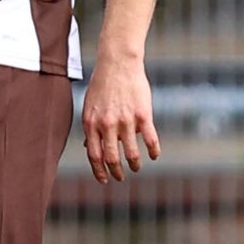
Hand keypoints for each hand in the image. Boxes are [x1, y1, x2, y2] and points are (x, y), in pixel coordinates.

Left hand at [81, 55, 160, 184]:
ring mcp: (125, 120)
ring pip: (131, 153)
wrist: (118, 63)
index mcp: (91, 124)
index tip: (104, 180)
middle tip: (121, 177)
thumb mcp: (89, 106)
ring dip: (135, 164)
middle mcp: (107, 125)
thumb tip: (88, 146)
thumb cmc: (102, 85)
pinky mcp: (143, 115)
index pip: (94, 155)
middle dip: (116, 172)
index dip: (99, 171)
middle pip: (112, 158)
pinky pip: (150, 139)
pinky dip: (153, 151)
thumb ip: (91, 127)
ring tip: (137, 167)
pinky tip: (154, 155)